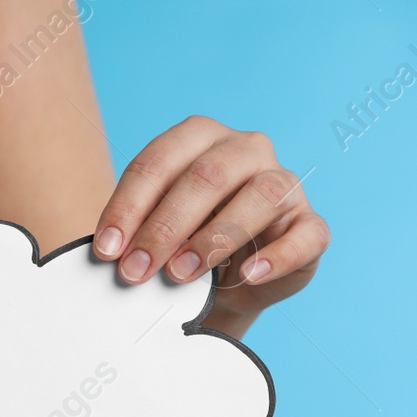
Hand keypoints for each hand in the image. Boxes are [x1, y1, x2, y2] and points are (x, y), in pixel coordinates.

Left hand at [91, 116, 328, 333]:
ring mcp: (284, 184)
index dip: (129, 206)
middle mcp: (246, 150)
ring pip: (260, 197)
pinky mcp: (309, 224)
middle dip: (164, 227)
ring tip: (179, 274)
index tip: (106, 249)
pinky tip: (249, 275)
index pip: (159, 161)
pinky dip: (278, 256)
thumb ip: (134, 229)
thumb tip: (111, 252)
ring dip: (214, 239)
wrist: (224, 278)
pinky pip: (306, 234)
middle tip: (136, 270)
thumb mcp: (152, 226)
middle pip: (206, 176)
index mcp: (199, 138)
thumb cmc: (181, 239)